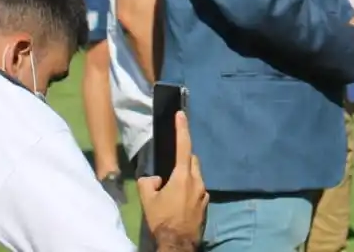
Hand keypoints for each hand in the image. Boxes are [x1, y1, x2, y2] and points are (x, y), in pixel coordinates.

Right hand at [138, 111, 208, 249]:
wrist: (178, 242)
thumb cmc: (162, 219)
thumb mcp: (148, 200)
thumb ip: (148, 183)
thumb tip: (154, 178)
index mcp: (183, 176)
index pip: (184, 146)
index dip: (182, 129)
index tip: (181, 115)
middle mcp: (197, 181)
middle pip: (192, 160)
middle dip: (183, 159)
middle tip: (171, 167)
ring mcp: (204, 192)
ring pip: (196, 175)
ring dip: (187, 176)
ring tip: (173, 188)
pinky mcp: (206, 203)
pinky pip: (198, 189)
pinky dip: (190, 189)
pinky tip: (180, 201)